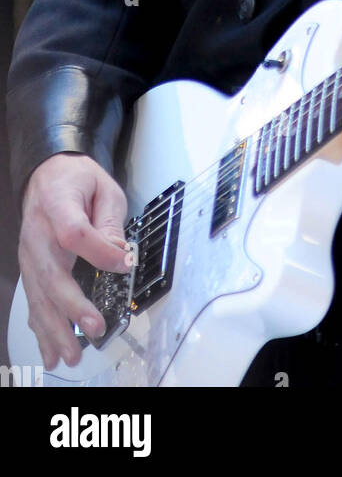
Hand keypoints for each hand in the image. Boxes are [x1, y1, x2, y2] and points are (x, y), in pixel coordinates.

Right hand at [18, 153, 130, 369]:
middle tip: (94, 328)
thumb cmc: (77, 180)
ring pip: (39, 295)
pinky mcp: (29, 268)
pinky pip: (34, 300)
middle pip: (51, 273)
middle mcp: (38, 234)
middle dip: (72, 306)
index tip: (123, 265)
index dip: (99, 251)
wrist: (46, 176)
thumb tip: (120, 255)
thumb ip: (110, 220)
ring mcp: (29, 254)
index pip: (75, 233)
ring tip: (71, 355)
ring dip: (55, 328)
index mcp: (58, 206)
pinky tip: (50, 351)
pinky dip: (42, 328)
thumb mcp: (104, 187)